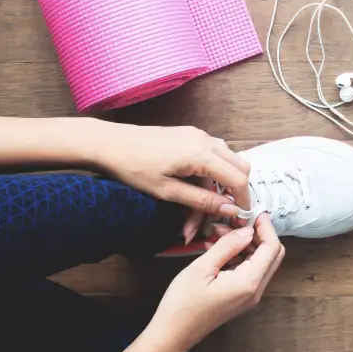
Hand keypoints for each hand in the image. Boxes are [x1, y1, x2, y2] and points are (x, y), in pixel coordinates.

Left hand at [88, 122, 250, 239]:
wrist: (109, 143)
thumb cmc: (133, 167)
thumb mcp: (167, 191)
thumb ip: (202, 201)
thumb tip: (230, 209)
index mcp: (201, 155)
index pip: (238, 179)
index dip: (243, 200)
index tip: (240, 217)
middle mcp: (206, 140)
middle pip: (241, 166)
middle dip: (237, 191)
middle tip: (225, 212)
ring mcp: (199, 135)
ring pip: (228, 159)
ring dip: (223, 182)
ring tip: (203, 204)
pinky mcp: (191, 134)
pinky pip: (214, 152)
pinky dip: (213, 171)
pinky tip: (197, 187)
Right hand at [143, 214, 284, 351]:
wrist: (172, 335)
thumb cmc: (182, 304)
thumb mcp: (202, 267)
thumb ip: (228, 246)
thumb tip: (247, 230)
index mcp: (249, 282)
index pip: (272, 247)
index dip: (265, 227)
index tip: (252, 212)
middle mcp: (255, 290)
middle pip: (272, 254)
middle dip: (257, 233)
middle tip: (236, 221)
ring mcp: (249, 295)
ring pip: (260, 261)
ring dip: (245, 243)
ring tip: (219, 233)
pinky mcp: (241, 297)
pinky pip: (248, 270)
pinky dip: (238, 255)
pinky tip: (217, 247)